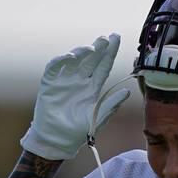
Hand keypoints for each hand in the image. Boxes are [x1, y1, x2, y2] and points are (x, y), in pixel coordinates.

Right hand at [20, 33, 128, 160]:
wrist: (56, 141)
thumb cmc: (77, 132)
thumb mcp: (96, 118)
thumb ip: (110, 105)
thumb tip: (127, 92)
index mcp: (92, 88)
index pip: (103, 67)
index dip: (110, 53)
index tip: (116, 39)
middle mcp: (79, 81)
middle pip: (91, 60)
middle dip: (99, 48)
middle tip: (107, 37)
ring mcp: (64, 81)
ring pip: (74, 60)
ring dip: (82, 51)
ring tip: (91, 47)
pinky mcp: (49, 83)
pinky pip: (54, 67)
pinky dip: (61, 60)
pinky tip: (71, 57)